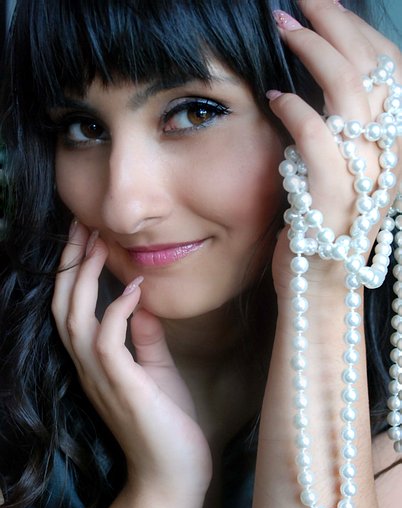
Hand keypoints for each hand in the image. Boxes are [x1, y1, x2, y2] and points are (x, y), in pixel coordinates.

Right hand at [52, 222, 211, 497]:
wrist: (172, 475)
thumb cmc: (166, 423)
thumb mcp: (156, 371)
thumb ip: (144, 340)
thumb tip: (141, 304)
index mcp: (95, 362)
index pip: (72, 308)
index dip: (74, 272)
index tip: (86, 237)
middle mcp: (88, 366)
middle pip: (63, 305)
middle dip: (70, 263)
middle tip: (81, 224)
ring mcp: (100, 377)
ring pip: (75, 317)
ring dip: (85, 277)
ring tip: (98, 242)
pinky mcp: (121, 387)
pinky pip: (107, 341)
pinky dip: (116, 311)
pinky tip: (132, 288)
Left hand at [268, 1, 401, 301]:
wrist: (322, 286)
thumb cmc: (325, 226)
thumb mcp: (344, 170)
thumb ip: (342, 129)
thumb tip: (320, 82)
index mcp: (397, 144)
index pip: (389, 68)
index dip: (357, 30)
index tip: (323, 7)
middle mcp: (391, 154)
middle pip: (372, 67)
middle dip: (334, 23)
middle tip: (298, 3)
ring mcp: (366, 174)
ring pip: (349, 92)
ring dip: (313, 52)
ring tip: (282, 29)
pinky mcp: (332, 196)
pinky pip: (317, 138)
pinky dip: (295, 110)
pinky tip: (273, 98)